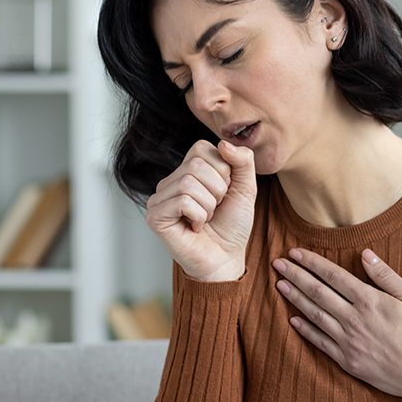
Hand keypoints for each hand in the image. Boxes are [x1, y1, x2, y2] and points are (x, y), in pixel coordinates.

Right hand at [144, 139, 256, 281]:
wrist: (226, 258)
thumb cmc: (232, 224)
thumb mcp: (246, 188)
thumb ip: (244, 161)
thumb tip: (223, 143)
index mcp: (188, 170)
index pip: (202, 148)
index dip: (223, 171)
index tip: (223, 193)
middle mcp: (170, 181)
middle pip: (196, 165)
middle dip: (217, 190)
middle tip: (215, 209)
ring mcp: (159, 198)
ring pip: (189, 183)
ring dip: (209, 205)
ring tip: (205, 219)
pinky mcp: (155, 216)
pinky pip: (183, 201)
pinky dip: (199, 216)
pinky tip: (195, 227)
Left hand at [272, 248, 401, 401]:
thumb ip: (386, 276)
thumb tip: (365, 254)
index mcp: (370, 301)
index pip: (333, 276)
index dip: (312, 263)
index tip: (295, 252)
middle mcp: (354, 320)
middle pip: (318, 293)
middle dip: (296, 276)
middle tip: (278, 263)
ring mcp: (349, 342)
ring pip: (315, 315)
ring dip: (295, 298)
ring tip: (280, 285)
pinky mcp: (348, 361)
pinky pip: (321, 343)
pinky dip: (306, 330)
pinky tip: (294, 319)